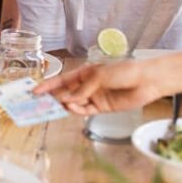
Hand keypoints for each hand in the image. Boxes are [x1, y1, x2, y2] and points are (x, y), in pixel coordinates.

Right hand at [33, 60, 159, 114]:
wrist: (147, 81)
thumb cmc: (123, 71)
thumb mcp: (99, 76)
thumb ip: (82, 89)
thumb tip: (67, 100)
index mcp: (83, 73)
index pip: (61, 80)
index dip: (48, 85)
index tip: (34, 91)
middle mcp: (86, 86)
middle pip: (65, 93)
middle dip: (53, 98)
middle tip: (41, 104)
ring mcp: (93, 97)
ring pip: (73, 103)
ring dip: (65, 105)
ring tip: (59, 106)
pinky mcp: (102, 108)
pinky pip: (85, 111)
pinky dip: (78, 110)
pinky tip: (74, 108)